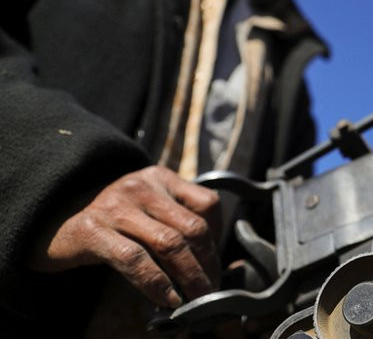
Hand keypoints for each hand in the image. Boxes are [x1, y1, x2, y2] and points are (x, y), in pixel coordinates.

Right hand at [29, 165, 221, 307]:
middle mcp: (140, 186)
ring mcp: (116, 206)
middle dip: (208, 263)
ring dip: (189, 276)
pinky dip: (156, 284)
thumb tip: (210, 261)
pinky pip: (135, 260)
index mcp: (159, 178)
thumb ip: (174, 221)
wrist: (50, 219)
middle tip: (210, 289)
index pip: (207, 203)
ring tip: (195, 298)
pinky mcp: (93, 230)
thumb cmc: (108, 220)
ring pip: (169, 243)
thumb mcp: (145, 208)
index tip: (215, 264)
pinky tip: (166, 299)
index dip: (218, 236)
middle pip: (192, 227)